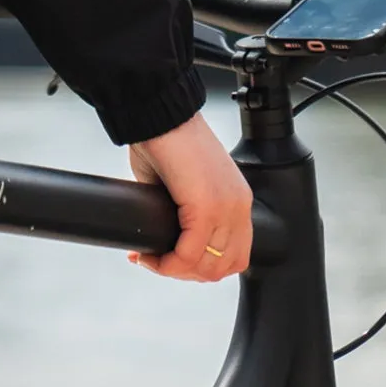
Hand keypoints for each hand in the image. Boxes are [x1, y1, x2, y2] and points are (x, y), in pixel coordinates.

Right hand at [126, 112, 251, 281]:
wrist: (159, 113)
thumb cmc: (164, 138)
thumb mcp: (183, 183)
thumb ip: (183, 210)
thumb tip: (165, 233)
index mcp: (237, 200)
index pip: (233, 254)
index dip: (200, 265)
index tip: (169, 258)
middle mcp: (238, 207)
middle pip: (222, 267)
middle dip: (184, 273)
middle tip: (155, 261)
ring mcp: (226, 209)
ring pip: (207, 267)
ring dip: (174, 270)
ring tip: (148, 259)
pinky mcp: (205, 208)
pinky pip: (189, 254)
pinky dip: (166, 263)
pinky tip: (147, 255)